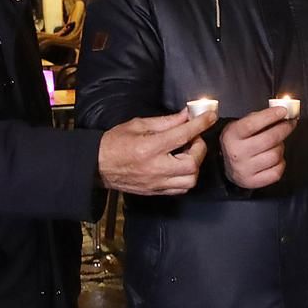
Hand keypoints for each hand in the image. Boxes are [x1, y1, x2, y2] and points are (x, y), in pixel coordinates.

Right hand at [97, 109, 213, 195]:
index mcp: (149, 148)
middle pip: (192, 163)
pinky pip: (181, 188)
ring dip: (195, 164)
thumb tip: (186, 115)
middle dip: (199, 147)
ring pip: (190, 180)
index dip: (200, 124)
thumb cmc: (115, 142)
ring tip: (187, 152)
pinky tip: (181, 165)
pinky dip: (187, 177)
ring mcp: (156, 183)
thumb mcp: (138, 125)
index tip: (210, 116)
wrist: (96, 166)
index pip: (183, 135)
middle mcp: (155, 168)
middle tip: (192, 137)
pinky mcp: (155, 192)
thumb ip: (165, 121)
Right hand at [221, 105, 296, 188]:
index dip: (270, 116)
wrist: (227, 165)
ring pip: (275, 155)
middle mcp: (237, 153)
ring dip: (280, 147)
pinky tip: (276, 158)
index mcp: (232, 136)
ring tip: (277, 144)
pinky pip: (277, 172)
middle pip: (269, 139)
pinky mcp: (253, 182)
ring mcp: (244, 169)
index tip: (283, 111)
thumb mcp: (240, 126)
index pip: (252, 124)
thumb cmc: (239, 142)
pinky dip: (280, 163)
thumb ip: (258, 118)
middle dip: (284, 128)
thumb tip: (281, 113)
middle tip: (289, 124)